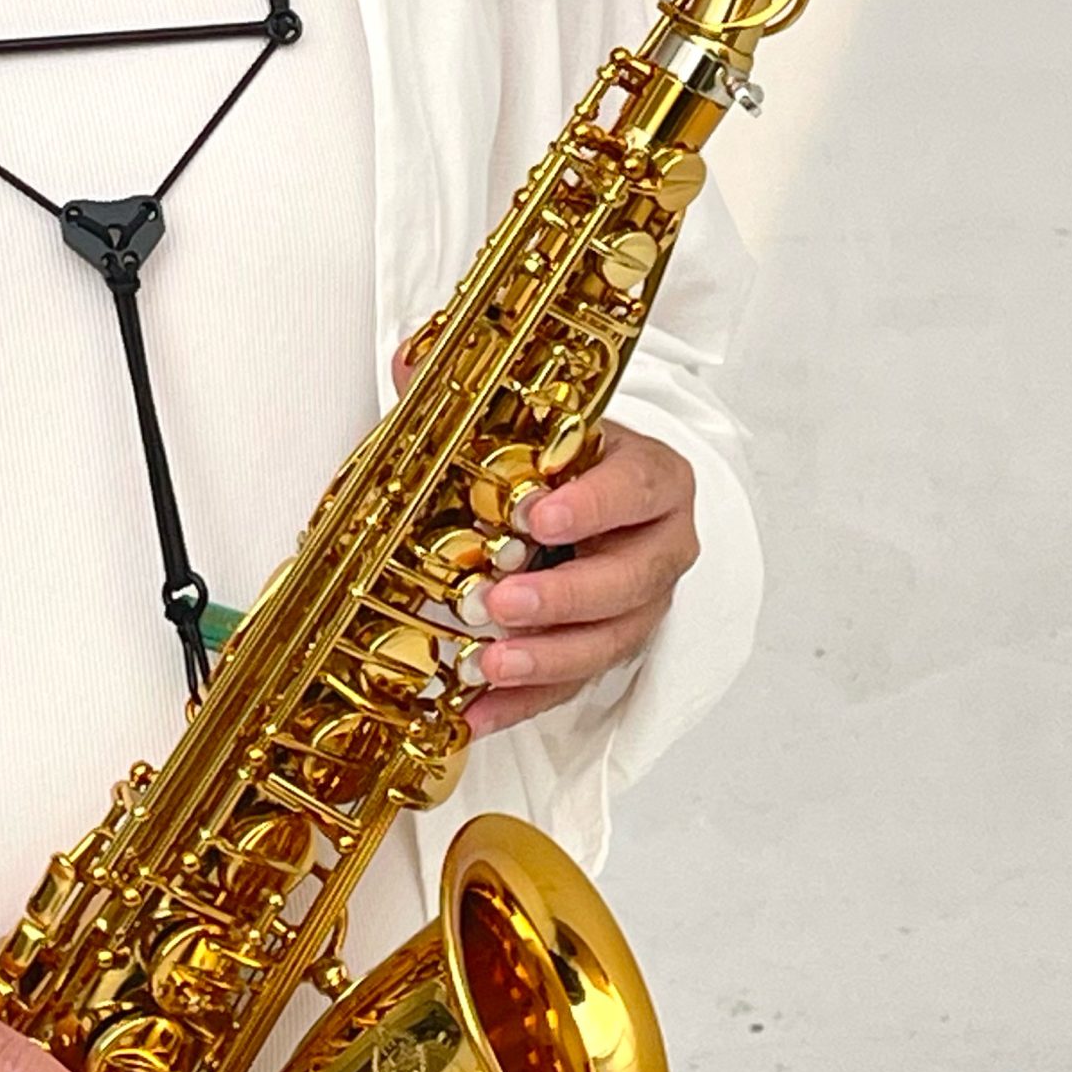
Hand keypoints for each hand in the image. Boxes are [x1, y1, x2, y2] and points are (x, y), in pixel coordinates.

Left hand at [388, 349, 697, 741]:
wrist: (594, 499)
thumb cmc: (565, 460)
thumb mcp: (532, 421)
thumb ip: (473, 392)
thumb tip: (411, 358)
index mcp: (652, 478)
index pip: (639, 489)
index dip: (594, 505)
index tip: (537, 514)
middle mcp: (661, 545)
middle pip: (630, 580)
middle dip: (563, 596)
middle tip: (501, 601)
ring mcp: (641, 605)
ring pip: (608, 641)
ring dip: (546, 657)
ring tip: (488, 664)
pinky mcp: (609, 649)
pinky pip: (573, 686)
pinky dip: (524, 702)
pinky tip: (476, 713)